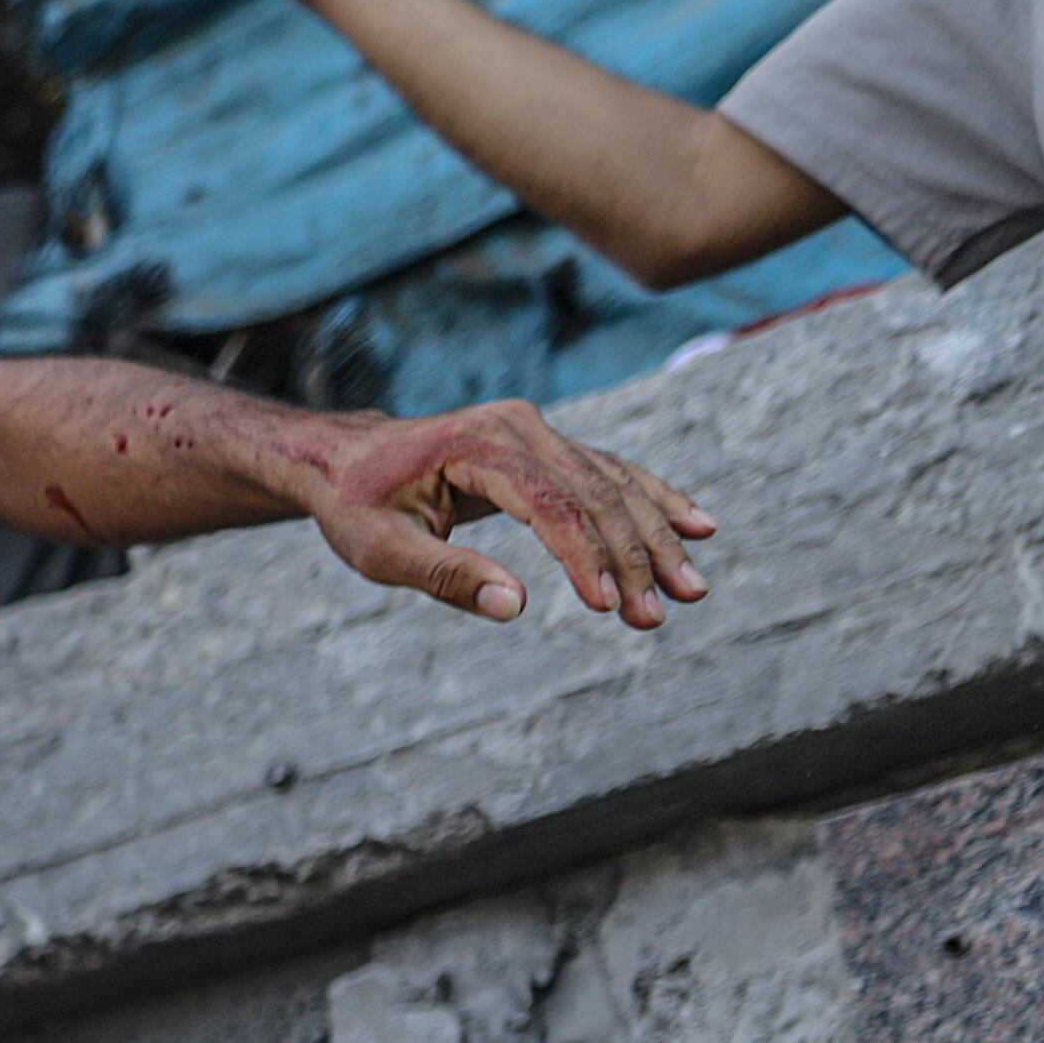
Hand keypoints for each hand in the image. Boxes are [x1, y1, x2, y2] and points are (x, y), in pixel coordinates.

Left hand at [304, 400, 713, 625]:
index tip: (605, 605)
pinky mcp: (547, 447)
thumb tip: (513, 606)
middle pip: (595, 493)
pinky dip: (653, 501)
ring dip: (655, 538)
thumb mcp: (381, 549)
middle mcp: (520, 427)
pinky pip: (610, 474)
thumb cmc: (357, 505)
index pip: (549, 503)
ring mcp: (538, 432)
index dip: (581, 555)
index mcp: (480, 445)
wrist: (346, 458)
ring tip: (692, 589)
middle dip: (633, 557)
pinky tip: (697, 527)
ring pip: (613, 484)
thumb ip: (445, 575)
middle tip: (661, 615)